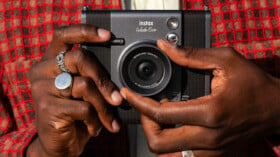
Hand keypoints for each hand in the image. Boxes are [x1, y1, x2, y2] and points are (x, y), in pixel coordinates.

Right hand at [27, 24, 122, 156]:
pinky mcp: (47, 108)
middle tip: (117, 98)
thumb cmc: (75, 114)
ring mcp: (42, 89)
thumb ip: (90, 76)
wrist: (59, 144)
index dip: (86, 32)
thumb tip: (119, 73)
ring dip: (104, 106)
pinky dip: (95, 119)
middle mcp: (43, 70)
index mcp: (51, 61)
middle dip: (104, 80)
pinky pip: (83, 107)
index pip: (64, 35)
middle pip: (80, 59)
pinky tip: (94, 127)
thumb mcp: (83, 91)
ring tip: (109, 119)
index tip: (107, 35)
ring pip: (85, 85)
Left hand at [121, 40, 279, 155]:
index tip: (129, 95)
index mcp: (210, 112)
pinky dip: (172, 144)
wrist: (276, 109)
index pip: (162, 115)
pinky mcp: (215, 155)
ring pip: (169, 156)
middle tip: (147, 109)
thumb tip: (167, 48)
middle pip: (159, 144)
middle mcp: (209, 136)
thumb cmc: (255, 86)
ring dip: (157, 137)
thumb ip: (192, 55)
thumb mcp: (226, 60)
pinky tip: (176, 127)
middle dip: (144, 125)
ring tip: (160, 119)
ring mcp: (212, 150)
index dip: (139, 104)